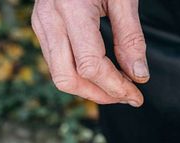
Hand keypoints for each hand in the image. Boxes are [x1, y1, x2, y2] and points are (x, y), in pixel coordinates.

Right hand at [31, 0, 147, 105]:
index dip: (115, 86)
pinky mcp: (41, 24)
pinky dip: (79, 73)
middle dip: (100, 95)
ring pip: (58, 74)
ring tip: (116, 88)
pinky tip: (102, 73)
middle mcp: (49, 19)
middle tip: (127, 97)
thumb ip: (130, 38)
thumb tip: (138, 76)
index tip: (136, 95)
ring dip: (89, 88)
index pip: (90, 65)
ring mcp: (41, 22)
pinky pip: (56, 61)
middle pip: (67, 78)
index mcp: (71, 9)